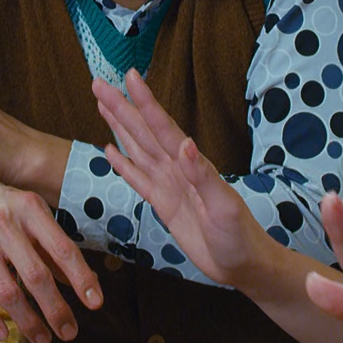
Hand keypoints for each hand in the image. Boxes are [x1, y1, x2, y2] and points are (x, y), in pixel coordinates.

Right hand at [0, 171, 102, 342]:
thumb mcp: (29, 214)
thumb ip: (53, 246)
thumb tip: (86, 282)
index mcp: (29, 208)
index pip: (62, 249)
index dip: (81, 278)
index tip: (95, 303)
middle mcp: (2, 222)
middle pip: (36, 276)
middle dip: (56, 310)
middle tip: (69, 332)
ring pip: (7, 291)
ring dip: (28, 322)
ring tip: (43, 339)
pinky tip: (4, 333)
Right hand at [92, 69, 273, 286]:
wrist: (243, 264)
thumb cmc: (240, 236)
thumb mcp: (224, 207)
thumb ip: (203, 175)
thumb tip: (184, 144)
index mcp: (191, 164)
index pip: (163, 127)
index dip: (146, 103)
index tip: (130, 77)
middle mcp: (177, 168)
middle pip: (143, 132)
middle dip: (122, 107)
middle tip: (99, 83)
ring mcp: (169, 184)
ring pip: (137, 149)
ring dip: (119, 127)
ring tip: (102, 104)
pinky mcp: (163, 203)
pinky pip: (138, 179)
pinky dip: (123, 164)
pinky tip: (110, 150)